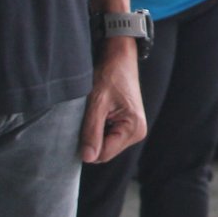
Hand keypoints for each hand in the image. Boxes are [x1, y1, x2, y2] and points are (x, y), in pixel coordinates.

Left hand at [80, 36, 146, 162]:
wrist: (119, 58)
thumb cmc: (109, 76)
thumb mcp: (96, 103)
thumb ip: (92, 132)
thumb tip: (87, 158)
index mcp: (134, 128)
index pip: (103, 154)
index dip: (87, 145)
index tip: (80, 126)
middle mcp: (137, 132)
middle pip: (105, 152)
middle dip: (91, 139)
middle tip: (87, 117)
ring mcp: (134, 129)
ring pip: (105, 145)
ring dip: (94, 133)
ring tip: (94, 113)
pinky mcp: (128, 125)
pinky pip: (108, 137)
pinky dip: (99, 129)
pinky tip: (99, 113)